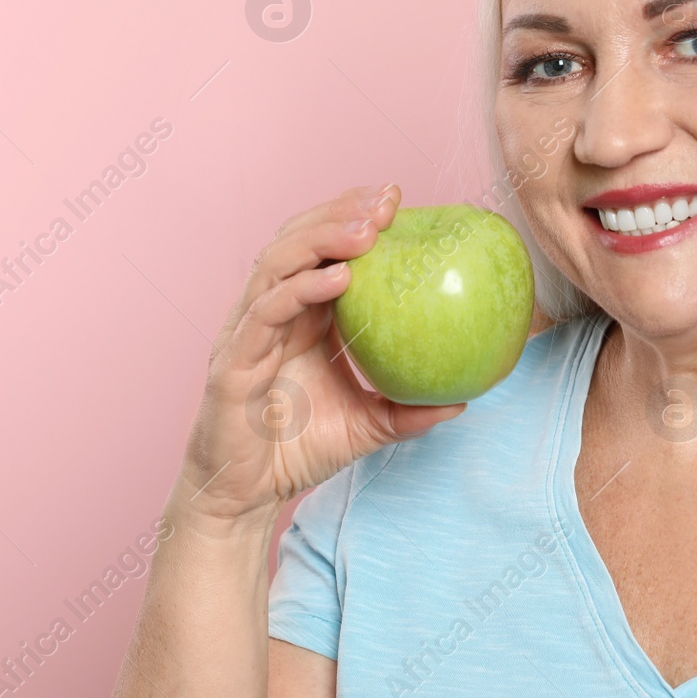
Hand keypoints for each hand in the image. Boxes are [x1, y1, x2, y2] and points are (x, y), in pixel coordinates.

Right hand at [171, 184, 465, 528]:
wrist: (243, 497)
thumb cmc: (296, 453)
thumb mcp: (367, 427)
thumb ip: (408, 410)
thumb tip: (463, 399)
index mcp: (299, 319)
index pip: (321, 251)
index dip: (352, 219)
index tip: (396, 200)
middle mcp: (270, 314)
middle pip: (297, 242)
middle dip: (340, 214)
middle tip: (386, 201)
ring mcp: (248, 333)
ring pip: (277, 264)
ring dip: (322, 238)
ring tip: (367, 229)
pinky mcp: (233, 361)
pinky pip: (265, 314)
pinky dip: (301, 289)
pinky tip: (340, 279)